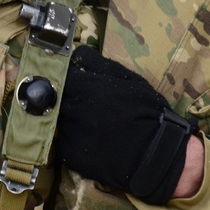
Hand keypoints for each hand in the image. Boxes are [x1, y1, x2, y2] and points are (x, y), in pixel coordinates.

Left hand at [55, 45, 197, 204]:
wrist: (156, 156)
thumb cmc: (147, 112)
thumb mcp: (128, 79)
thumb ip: (97, 63)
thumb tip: (76, 52)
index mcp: (83, 88)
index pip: (58, 73)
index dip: (64, 74)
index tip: (70, 76)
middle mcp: (70, 110)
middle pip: (54, 96)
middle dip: (63, 94)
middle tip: (81, 99)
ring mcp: (68, 134)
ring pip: (57, 117)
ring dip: (67, 115)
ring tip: (89, 120)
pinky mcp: (70, 154)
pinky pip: (64, 139)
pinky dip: (73, 136)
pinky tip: (91, 137)